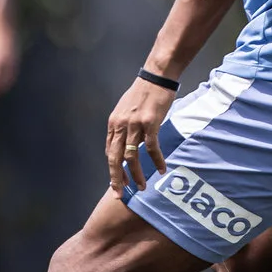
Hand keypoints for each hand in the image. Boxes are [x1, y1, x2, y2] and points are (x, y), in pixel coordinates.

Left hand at [105, 75, 175, 197]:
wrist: (156, 77)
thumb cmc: (143, 93)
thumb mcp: (126, 110)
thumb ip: (124, 127)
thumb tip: (127, 143)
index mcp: (113, 123)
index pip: (110, 152)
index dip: (113, 169)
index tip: (117, 183)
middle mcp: (120, 125)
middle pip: (115, 158)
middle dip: (117, 178)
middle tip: (120, 194)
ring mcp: (134, 124)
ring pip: (131, 157)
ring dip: (136, 175)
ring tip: (142, 187)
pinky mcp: (149, 123)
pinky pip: (151, 147)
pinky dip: (156, 161)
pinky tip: (162, 170)